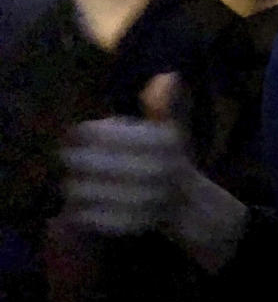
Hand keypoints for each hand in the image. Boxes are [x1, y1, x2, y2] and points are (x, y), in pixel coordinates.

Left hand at [58, 75, 194, 237]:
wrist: (185, 203)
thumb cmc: (168, 157)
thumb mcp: (171, 127)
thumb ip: (164, 104)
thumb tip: (168, 76)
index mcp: (163, 141)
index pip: (101, 133)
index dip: (81, 133)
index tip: (73, 133)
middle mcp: (157, 170)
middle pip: (87, 162)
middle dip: (72, 159)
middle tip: (68, 158)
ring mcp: (143, 200)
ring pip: (82, 190)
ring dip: (73, 184)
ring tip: (75, 179)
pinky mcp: (128, 225)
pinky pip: (87, 216)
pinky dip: (79, 209)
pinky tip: (83, 202)